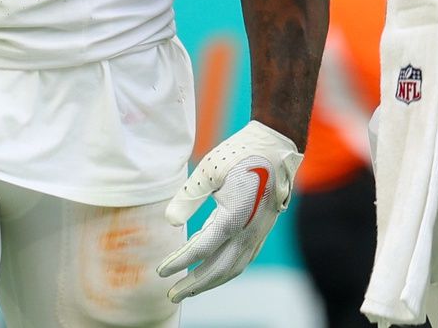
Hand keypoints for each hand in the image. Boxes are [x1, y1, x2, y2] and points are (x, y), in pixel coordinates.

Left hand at [157, 121, 300, 301]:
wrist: (277, 143)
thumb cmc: (242, 152)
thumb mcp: (209, 170)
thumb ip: (188, 197)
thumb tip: (169, 222)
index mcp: (235, 217)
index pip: (201, 250)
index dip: (179, 262)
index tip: (161, 272)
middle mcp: (249, 231)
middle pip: (219, 269)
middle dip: (194, 285)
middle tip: (172, 294)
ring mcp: (259, 232)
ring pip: (234, 267)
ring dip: (212, 281)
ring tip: (191, 288)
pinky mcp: (263, 228)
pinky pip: (244, 258)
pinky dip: (227, 270)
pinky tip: (216, 269)